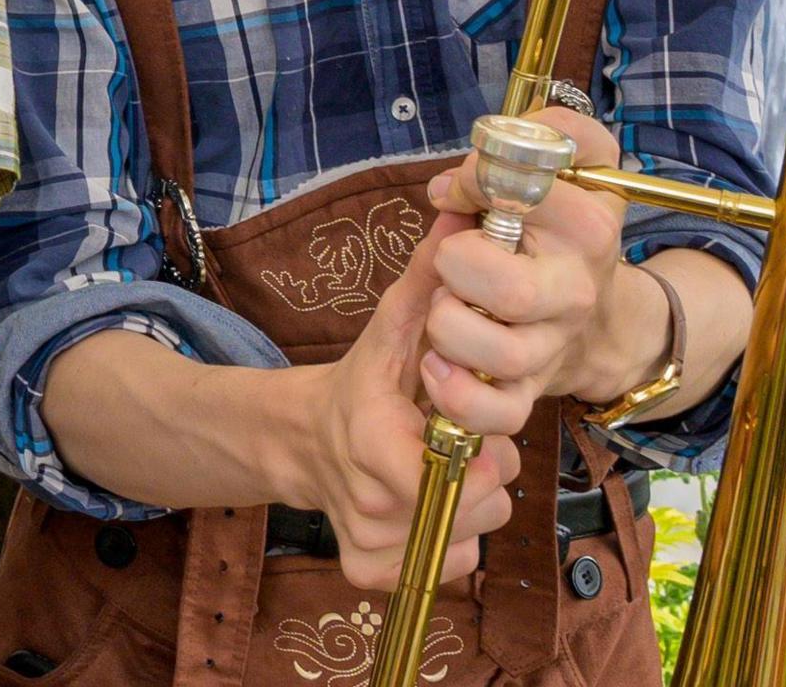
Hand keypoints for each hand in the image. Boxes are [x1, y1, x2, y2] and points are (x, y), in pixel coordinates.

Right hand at [298, 232, 522, 591]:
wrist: (302, 438)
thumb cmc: (362, 382)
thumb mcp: (392, 328)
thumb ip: (430, 279)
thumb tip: (462, 212)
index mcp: (373, 441)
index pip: (454, 475)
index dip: (476, 456)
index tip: (462, 427)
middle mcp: (366, 499)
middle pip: (474, 509)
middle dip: (483, 477)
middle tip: (454, 446)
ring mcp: (366, 538)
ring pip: (463, 542)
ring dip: (466, 511)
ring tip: (440, 473)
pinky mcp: (366, 568)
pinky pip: (440, 573)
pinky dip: (444, 550)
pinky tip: (425, 511)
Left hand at [420, 106, 633, 406]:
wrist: (596, 319)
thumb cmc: (556, 232)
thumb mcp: (566, 168)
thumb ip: (525, 142)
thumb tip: (450, 188)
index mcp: (588, 225)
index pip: (525, 190)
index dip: (478, 180)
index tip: (462, 186)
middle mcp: (576, 289)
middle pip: (511, 292)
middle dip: (457, 267)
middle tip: (451, 257)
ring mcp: (553, 344)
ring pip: (499, 354)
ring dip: (449, 328)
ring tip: (446, 308)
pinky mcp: (530, 391)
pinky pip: (495, 411)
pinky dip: (457, 393)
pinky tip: (437, 364)